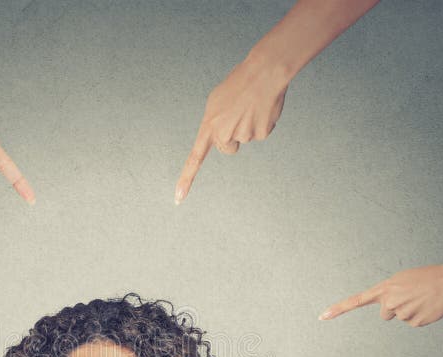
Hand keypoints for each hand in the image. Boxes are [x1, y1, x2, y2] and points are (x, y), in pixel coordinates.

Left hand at [175, 54, 288, 204]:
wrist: (264, 71)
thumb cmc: (239, 83)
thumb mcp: (216, 102)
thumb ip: (214, 123)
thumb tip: (221, 140)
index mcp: (209, 125)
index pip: (195, 158)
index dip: (186, 179)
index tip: (178, 199)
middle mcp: (224, 133)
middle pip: (227, 149)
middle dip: (232, 138)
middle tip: (238, 113)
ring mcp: (243, 135)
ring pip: (245, 139)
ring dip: (249, 125)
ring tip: (251, 105)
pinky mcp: (261, 134)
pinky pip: (260, 134)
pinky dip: (262, 123)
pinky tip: (262, 108)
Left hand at [319, 263, 442, 326]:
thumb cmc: (425, 278)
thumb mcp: (401, 280)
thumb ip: (388, 293)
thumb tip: (386, 310)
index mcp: (384, 289)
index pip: (356, 301)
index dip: (338, 309)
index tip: (322, 316)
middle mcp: (389, 302)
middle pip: (385, 314)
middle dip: (395, 308)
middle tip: (411, 297)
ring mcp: (402, 313)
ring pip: (400, 318)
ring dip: (410, 310)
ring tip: (422, 299)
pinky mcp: (415, 323)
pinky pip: (413, 323)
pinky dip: (420, 316)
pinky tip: (428, 306)